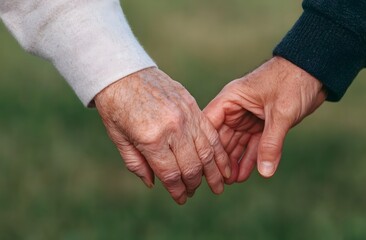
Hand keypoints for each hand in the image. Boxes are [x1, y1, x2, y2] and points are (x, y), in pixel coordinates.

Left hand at [95, 67, 230, 204]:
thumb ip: (136, 163)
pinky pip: (210, 132)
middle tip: (194, 192)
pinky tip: (223, 162)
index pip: (171, 174)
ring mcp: (186, 115)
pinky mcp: (193, 106)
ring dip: (214, 171)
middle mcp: (173, 128)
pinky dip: (218, 150)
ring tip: (219, 185)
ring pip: (207, 150)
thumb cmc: (116, 106)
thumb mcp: (118, 138)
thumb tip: (154, 184)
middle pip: (192, 166)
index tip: (180, 199)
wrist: (124, 72)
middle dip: (194, 184)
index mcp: (151, 138)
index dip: (177, 191)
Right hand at [204, 57, 325, 182]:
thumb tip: (265, 171)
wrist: (316, 71)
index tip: (207, 167)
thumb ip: (271, 143)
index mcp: (232, 98)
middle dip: (222, 158)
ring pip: (238, 143)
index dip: (208, 145)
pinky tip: (246, 173)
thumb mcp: (281, 113)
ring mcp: (249, 116)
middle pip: (222, 137)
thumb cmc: (294, 81)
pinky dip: (252, 158)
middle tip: (221, 181)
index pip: (210, 124)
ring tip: (232, 182)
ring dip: (236, 161)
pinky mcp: (263, 123)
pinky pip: (254, 144)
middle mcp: (237, 108)